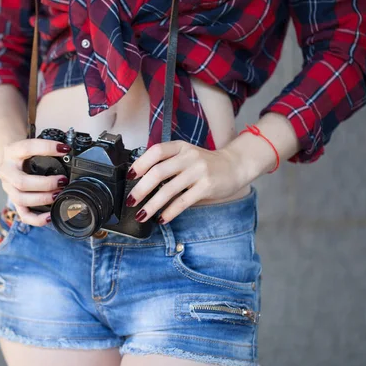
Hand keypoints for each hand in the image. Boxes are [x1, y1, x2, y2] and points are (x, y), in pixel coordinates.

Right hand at [0, 139, 71, 225]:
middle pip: (21, 182)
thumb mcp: (30, 146)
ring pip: (21, 199)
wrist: (9, 159)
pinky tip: (50, 216)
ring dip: (42, 199)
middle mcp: (6, 171)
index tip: (64, 150)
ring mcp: (8, 188)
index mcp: (11, 152)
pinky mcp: (14, 201)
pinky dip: (38, 218)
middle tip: (62, 181)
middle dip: (45, 184)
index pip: (27, 148)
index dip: (46, 148)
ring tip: (58, 195)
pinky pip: (24, 215)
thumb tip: (68, 150)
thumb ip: (45, 149)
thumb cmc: (24, 153)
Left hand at [125, 141, 247, 223]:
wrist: (236, 165)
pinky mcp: (207, 186)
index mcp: (180, 147)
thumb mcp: (187, 155)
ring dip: (152, 205)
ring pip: (169, 189)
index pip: (156, 151)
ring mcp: (199, 171)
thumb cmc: (206, 163)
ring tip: (142, 215)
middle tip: (131, 200)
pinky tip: (162, 219)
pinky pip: (183, 201)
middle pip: (159, 172)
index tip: (129, 176)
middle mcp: (189, 156)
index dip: (141, 163)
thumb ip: (168, 163)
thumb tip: (141, 181)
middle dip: (141, 188)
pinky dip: (170, 211)